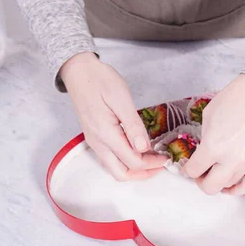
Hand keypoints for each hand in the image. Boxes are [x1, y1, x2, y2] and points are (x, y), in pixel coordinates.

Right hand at [60, 52, 165, 179]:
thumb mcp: (121, 98)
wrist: (78, 71)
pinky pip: (110, 159)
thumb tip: (143, 147)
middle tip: (160, 163)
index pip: (132, 161)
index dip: (152, 163)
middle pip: (122, 173)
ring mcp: (94, 142)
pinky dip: (125, 161)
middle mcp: (98, 143)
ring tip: (152, 158)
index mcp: (106, 134)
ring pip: (115, 169)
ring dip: (134, 169)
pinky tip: (137, 151)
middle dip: (143, 173)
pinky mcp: (94, 138)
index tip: (166, 157)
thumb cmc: (100, 80)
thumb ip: (133, 125)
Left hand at [184, 74, 244, 194]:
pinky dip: (238, 190)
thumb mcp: (209, 115)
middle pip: (210, 186)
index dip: (187, 169)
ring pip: (228, 186)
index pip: (193, 170)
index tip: (187, 165)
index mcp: (213, 146)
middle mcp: (231, 159)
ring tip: (214, 172)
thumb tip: (203, 151)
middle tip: (199, 172)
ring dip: (218, 181)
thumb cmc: (237, 97)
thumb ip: (204, 138)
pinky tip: (230, 186)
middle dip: (200, 181)